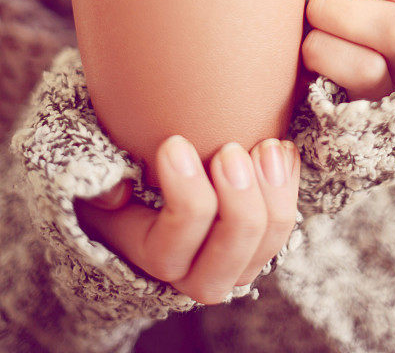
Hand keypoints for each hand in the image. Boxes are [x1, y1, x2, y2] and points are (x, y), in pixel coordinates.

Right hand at [74, 135, 299, 304]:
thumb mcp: (88, 168)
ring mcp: (230, 259)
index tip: (173, 143)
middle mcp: (191, 270)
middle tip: (229, 151)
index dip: (182, 200)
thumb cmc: (114, 161)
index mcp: (144, 252)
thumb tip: (119, 194)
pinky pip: (284, 226)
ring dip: (272, 196)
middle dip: (237, 205)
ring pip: (266, 245)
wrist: (147, 166)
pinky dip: (288, 187)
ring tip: (266, 146)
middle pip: (227, 260)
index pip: (169, 250)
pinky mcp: (257, 240)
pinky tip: (281, 149)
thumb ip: (93, 177)